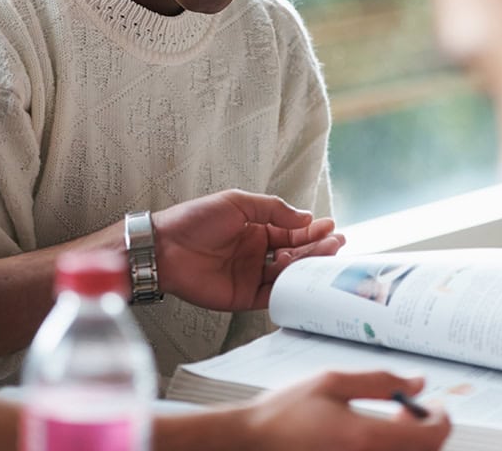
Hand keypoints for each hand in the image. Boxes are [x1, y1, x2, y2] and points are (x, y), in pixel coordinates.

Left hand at [153, 189, 344, 310]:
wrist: (164, 247)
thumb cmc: (195, 219)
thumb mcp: (238, 203)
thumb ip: (272, 210)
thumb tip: (305, 218)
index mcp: (255, 230)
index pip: (291, 232)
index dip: (311, 231)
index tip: (330, 226)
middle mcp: (256, 254)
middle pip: (295, 254)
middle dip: (317, 248)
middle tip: (337, 243)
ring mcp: (251, 276)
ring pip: (288, 275)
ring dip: (308, 267)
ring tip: (328, 257)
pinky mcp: (243, 297)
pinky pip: (272, 296)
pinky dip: (291, 291)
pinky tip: (305, 281)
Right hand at [237, 371, 449, 450]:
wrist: (253, 441)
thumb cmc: (285, 412)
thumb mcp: (333, 382)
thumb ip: (380, 380)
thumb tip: (418, 382)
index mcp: (366, 437)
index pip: (431, 436)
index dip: (442, 419)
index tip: (436, 405)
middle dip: (426, 428)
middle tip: (410, 407)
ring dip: (410, 440)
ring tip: (392, 419)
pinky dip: (391, 449)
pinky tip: (373, 436)